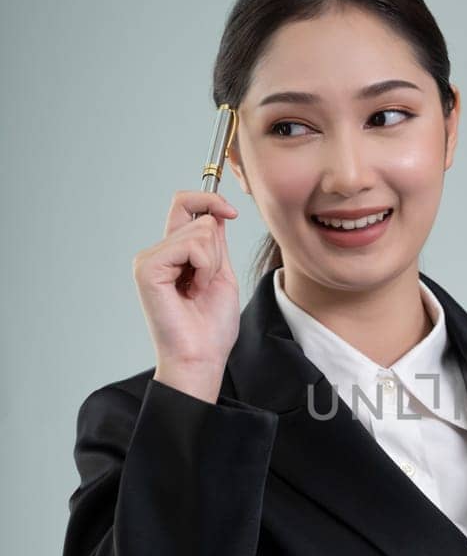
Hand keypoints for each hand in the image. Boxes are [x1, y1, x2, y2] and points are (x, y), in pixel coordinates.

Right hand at [133, 189, 240, 374]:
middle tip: (207, 283)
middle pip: (200, 217)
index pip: (184, 204)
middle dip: (218, 250)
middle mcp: (157, 253)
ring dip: (212, 263)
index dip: (209, 198)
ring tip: (199, 290)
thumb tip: (213, 210)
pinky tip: (193, 290)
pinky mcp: (147, 268)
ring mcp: (149, 259)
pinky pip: (191, 246)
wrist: (201, 357)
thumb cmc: (211, 326)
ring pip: (199, 230)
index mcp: (173, 253)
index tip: (231, 211)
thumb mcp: (220, 273)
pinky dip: (204, 267)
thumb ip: (214, 242)